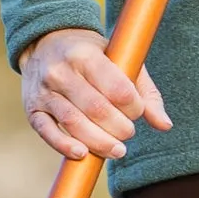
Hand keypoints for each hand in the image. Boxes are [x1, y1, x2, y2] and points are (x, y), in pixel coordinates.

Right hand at [19, 27, 170, 161]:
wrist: (44, 42)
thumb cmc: (92, 54)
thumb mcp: (120, 60)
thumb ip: (145, 91)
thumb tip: (165, 126)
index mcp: (86, 55)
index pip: (118, 89)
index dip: (134, 107)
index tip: (137, 111)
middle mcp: (62, 72)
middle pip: (97, 110)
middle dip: (120, 129)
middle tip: (128, 134)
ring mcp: (45, 91)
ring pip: (74, 123)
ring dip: (99, 143)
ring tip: (117, 150)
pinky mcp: (33, 109)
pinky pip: (47, 132)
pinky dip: (65, 146)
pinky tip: (83, 154)